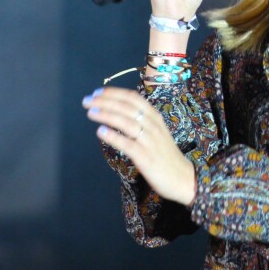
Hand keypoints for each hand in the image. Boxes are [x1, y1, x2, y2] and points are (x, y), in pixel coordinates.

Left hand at [82, 87, 196, 206]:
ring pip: (127, 122)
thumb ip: (141, 120)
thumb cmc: (165, 154)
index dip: (113, 93)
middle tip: (87, 101)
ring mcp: (150, 141)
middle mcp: (153, 125)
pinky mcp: (146, 157)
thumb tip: (118, 111)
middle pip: (127, 107)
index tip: (96, 92)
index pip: (133, 98)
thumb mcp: (156, 131)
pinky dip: (113, 137)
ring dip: (107, 115)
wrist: (182, 177)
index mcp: (155, 116)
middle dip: (105, 102)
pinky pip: (128, 144)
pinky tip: (101, 132)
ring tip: (91, 112)